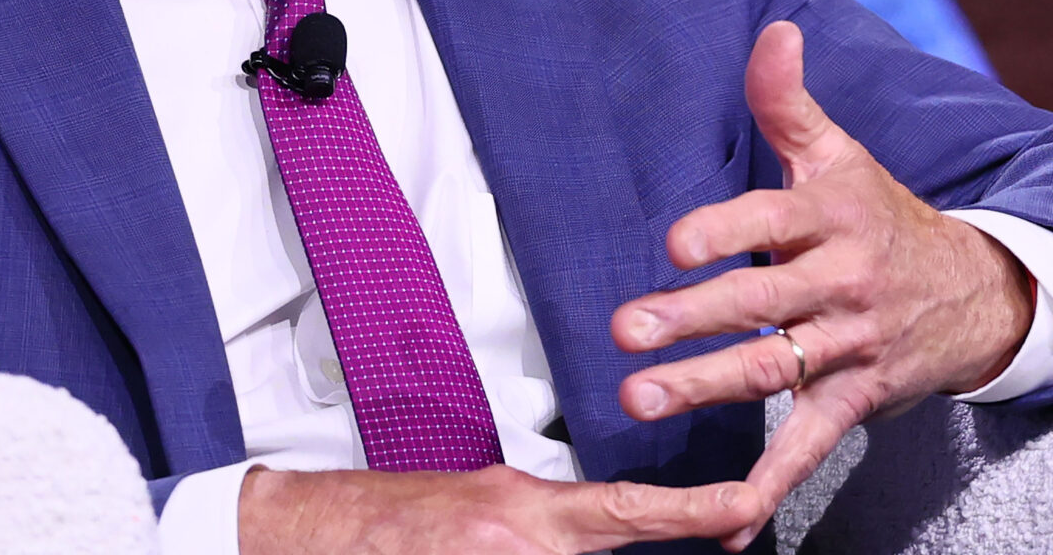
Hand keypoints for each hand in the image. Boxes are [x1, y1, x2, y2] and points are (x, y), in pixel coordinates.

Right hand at [239, 464, 767, 554]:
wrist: (307, 529)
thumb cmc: (393, 520)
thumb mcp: (485, 507)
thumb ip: (546, 524)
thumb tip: (597, 536)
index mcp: (526, 509)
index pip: (629, 508)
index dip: (694, 508)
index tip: (745, 503)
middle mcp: (516, 538)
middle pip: (603, 547)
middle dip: (631, 538)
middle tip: (664, 529)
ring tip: (480, 538)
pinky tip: (472, 554)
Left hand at [611, 22, 1033, 550]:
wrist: (976, 292)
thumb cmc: (880, 214)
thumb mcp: (840, 154)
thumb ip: (787, 101)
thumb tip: (772, 31)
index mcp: (832, 217)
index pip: (773, 221)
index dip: (727, 232)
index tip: (677, 246)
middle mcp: (840, 284)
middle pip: (762, 303)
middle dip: (693, 320)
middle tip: (626, 334)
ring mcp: (847, 347)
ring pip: (774, 371)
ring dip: (707, 390)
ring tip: (640, 401)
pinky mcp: (852, 399)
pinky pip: (809, 448)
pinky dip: (768, 489)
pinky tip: (723, 524)